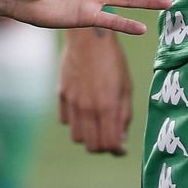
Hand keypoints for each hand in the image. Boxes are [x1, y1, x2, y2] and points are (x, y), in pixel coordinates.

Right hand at [58, 28, 133, 154]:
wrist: (88, 37)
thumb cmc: (113, 60)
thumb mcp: (125, 86)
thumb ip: (124, 114)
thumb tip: (120, 139)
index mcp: (107, 106)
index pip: (109, 144)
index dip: (117, 150)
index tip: (122, 148)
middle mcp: (88, 108)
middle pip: (92, 145)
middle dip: (103, 147)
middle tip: (111, 139)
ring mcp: (72, 102)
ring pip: (77, 137)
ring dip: (88, 137)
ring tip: (98, 126)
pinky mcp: (62, 95)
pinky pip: (66, 121)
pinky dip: (75, 123)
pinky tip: (85, 112)